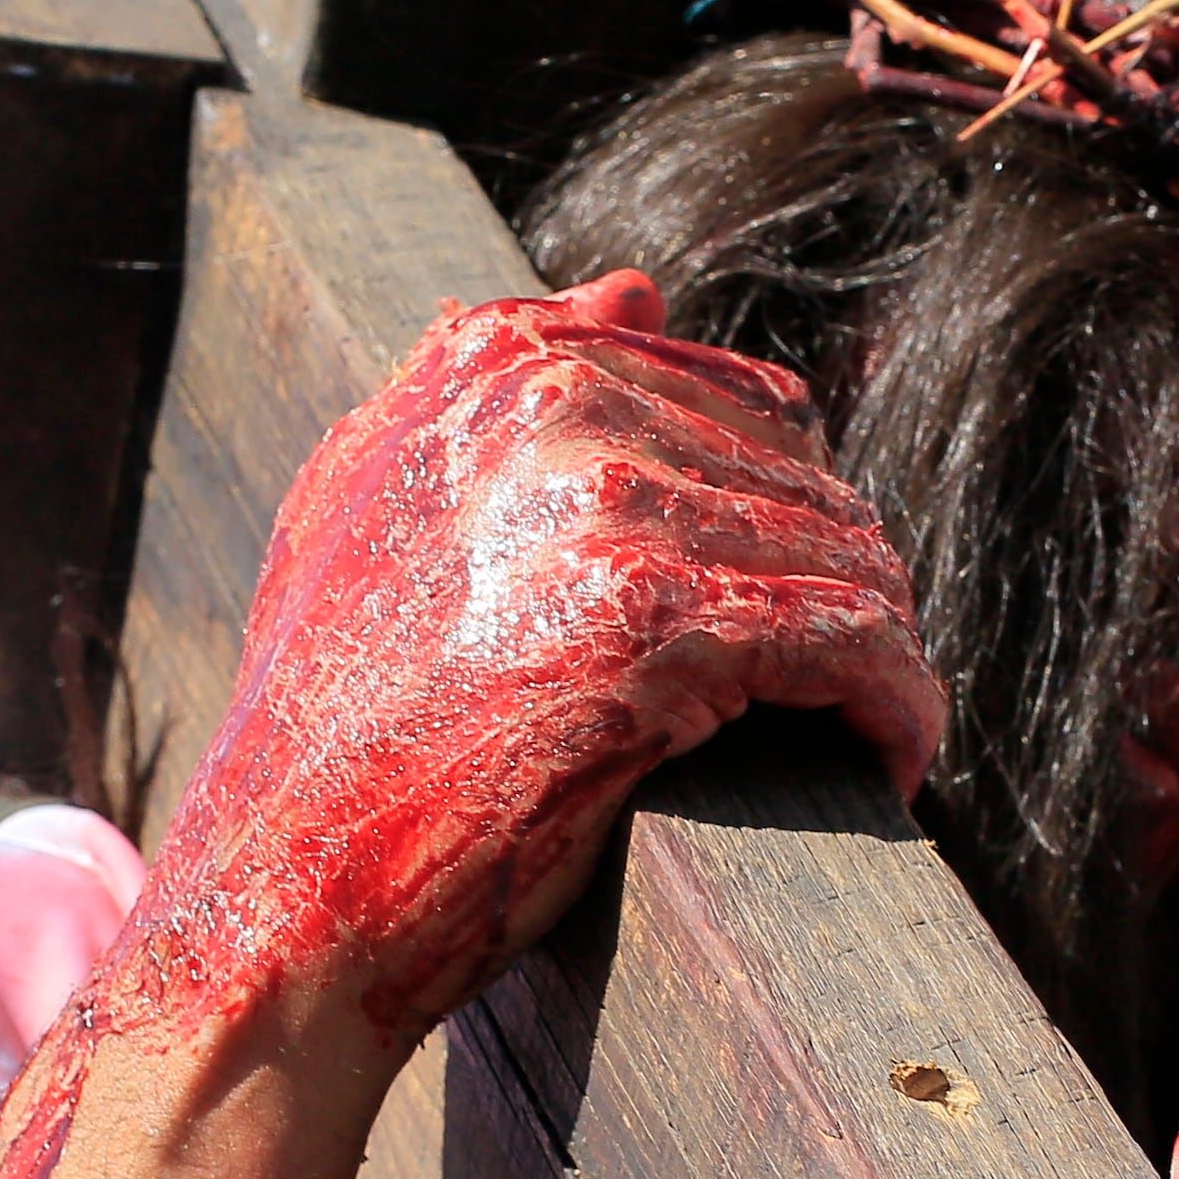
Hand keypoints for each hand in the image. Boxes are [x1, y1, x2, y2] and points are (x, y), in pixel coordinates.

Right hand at [129, 272, 942, 1044]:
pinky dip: (896, 707)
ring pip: (846, 561)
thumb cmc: (325, 730)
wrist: (281, 887)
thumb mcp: (362, 512)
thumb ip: (475, 384)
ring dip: (879, 657)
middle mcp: (549, 408)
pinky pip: (852, 647)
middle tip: (842, 693)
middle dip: (840, 588)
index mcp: (492, 364)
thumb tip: (637, 291)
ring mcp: (602, 512)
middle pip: (807, 479)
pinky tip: (894, 762)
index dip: (784, 510)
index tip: (786, 602)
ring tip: (871, 732)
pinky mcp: (653, 632)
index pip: (741, 398)